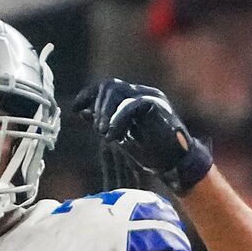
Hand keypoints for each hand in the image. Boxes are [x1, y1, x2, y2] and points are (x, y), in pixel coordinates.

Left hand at [68, 78, 214, 192]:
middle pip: (109, 85)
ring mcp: (150, 96)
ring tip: (104, 133)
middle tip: (98, 129)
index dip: (88, 95)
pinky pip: (131, 105)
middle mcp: (141, 93)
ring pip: (118, 90)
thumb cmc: (151, 154)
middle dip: (97, 106)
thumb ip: (104, 123)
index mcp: (133, 99)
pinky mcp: (156, 105)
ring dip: (105, 111)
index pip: (106, 87)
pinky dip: (118, 120)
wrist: (175, 165)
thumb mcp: (120, 137)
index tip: (75, 109)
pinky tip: (113, 136)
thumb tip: (82, 112)